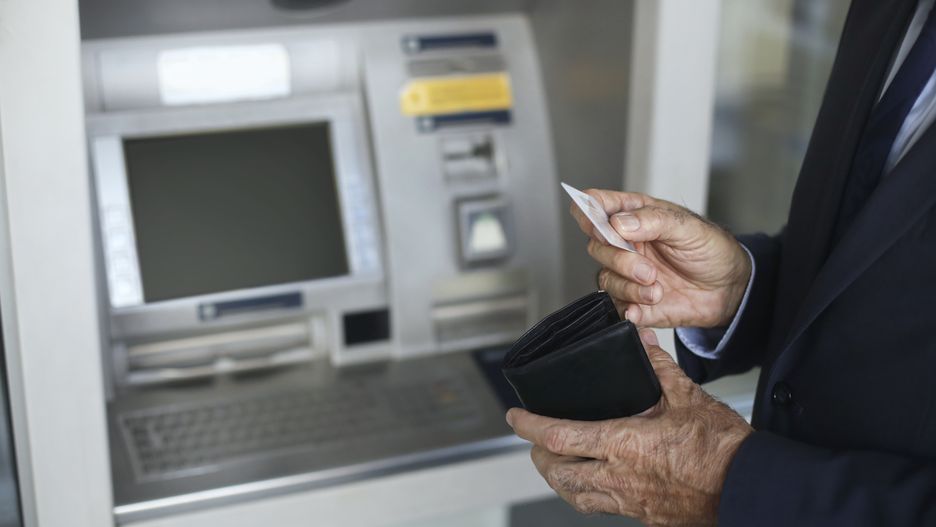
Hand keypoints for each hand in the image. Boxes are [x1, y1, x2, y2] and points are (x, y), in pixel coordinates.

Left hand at [506, 329, 752, 526]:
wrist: (751, 489)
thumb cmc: (723, 448)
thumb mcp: (688, 397)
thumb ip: (657, 367)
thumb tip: (642, 339)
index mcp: (624, 444)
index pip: (558, 435)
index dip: (529, 426)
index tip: (514, 416)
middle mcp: (619, 477)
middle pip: (557, 473)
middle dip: (538, 455)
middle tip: (533, 439)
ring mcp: (630, 502)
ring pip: (574, 495)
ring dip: (557, 478)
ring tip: (555, 460)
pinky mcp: (643, 516)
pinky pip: (600, 507)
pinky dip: (584, 493)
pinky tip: (592, 481)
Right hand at [572, 190, 750, 327]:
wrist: (729, 289)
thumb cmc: (711, 250)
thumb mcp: (689, 228)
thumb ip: (653, 221)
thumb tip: (618, 224)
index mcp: (635, 216)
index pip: (595, 206)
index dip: (588, 213)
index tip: (602, 227)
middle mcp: (626, 243)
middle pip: (596, 246)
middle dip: (620, 260)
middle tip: (648, 270)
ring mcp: (627, 272)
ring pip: (605, 278)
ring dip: (629, 287)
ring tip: (657, 290)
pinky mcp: (633, 300)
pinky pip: (616, 306)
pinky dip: (630, 308)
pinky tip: (649, 305)